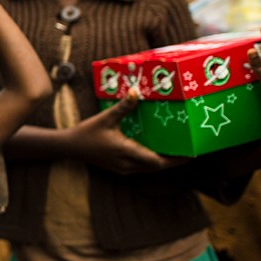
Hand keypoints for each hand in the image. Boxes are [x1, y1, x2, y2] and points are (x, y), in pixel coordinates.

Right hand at [71, 96, 189, 173]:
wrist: (70, 147)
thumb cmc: (87, 133)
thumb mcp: (106, 118)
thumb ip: (123, 107)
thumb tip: (136, 92)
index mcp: (126, 153)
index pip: (157, 161)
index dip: (175, 159)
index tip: (190, 154)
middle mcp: (127, 165)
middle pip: (157, 167)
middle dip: (173, 161)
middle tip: (189, 151)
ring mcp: (123, 168)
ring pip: (149, 169)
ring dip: (162, 162)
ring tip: (176, 152)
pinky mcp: (120, 168)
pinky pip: (141, 167)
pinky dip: (151, 161)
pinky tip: (155, 151)